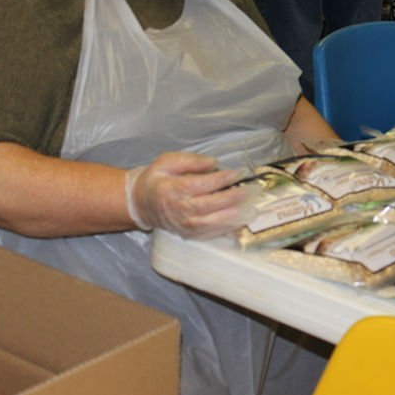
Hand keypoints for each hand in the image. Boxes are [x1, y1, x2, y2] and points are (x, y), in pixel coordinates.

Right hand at [126, 152, 251, 238]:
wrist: (141, 203)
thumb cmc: (157, 179)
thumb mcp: (167, 161)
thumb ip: (190, 160)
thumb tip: (214, 162)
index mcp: (171, 189)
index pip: (200, 185)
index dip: (221, 179)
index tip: (239, 172)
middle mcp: (178, 209)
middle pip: (209, 205)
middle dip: (233, 198)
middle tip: (252, 190)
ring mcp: (184, 224)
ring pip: (212, 223)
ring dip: (234, 216)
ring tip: (252, 207)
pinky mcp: (189, 234)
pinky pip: (211, 233)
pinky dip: (228, 227)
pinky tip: (241, 219)